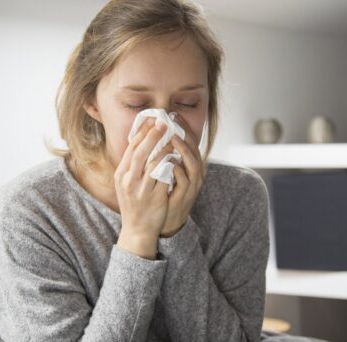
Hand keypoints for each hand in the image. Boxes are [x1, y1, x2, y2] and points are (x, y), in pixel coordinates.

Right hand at [114, 117, 172, 257]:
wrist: (137, 230)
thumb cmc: (134, 204)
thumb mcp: (126, 183)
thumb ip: (132, 166)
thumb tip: (142, 142)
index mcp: (121, 174)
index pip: (131, 149)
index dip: (142, 133)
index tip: (151, 119)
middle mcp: (128, 181)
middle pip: (140, 153)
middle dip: (152, 136)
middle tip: (163, 123)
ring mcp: (141, 190)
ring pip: (153, 164)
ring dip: (164, 149)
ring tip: (173, 138)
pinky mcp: (154, 198)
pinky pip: (164, 178)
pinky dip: (170, 165)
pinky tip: (177, 157)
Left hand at [160, 113, 206, 237]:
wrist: (164, 221)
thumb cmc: (163, 194)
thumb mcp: (164, 171)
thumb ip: (162, 155)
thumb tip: (151, 135)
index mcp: (189, 165)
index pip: (189, 141)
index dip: (183, 127)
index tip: (173, 114)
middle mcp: (194, 174)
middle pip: (195, 149)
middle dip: (185, 134)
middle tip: (174, 121)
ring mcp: (191, 186)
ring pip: (193, 164)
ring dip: (184, 150)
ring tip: (173, 138)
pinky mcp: (185, 197)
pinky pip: (184, 182)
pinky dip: (178, 171)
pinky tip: (170, 163)